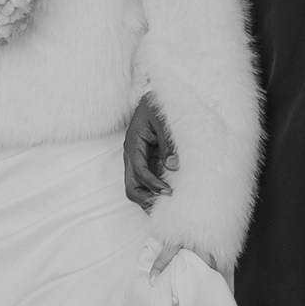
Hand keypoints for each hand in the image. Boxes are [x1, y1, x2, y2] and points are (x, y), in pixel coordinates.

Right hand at [124, 94, 174, 210]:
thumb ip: (168, 143)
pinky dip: (154, 190)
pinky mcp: (146, 161)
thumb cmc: (158, 105)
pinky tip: (168, 196)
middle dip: (145, 199)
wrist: (155, 97)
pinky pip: (146, 181)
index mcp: (133, 143)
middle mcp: (132, 154)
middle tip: (163, 208)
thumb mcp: (163, 120)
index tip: (168, 192)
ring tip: (166, 208)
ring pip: (136, 186)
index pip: (139, 171)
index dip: (152, 184)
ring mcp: (138, 159)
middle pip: (131, 186)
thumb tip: (173, 166)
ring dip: (149, 198)